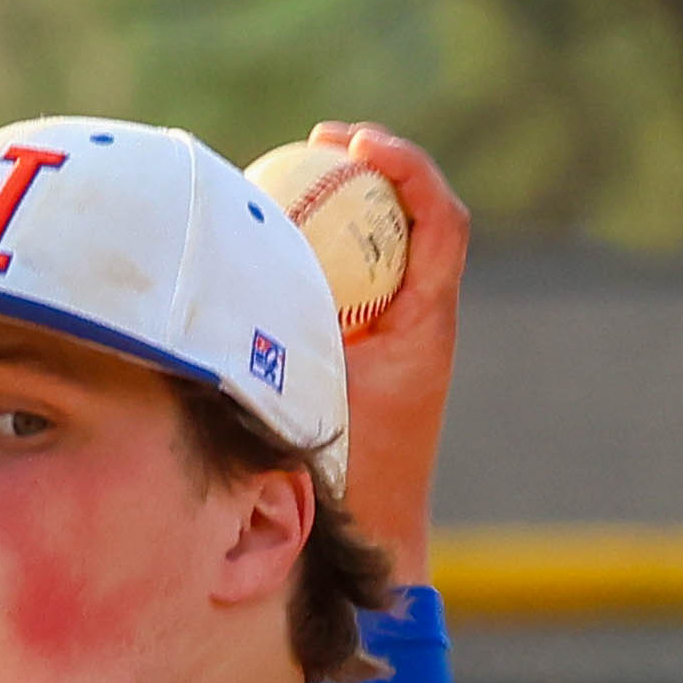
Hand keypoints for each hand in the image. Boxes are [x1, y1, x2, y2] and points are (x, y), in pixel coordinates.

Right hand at [308, 120, 470, 590]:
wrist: (372, 540)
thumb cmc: (341, 481)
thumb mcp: (306, 396)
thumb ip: (280, 333)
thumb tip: (239, 265)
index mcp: (427, 325)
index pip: (442, 221)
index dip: (409, 167)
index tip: (356, 144)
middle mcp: (426, 324)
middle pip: (419, 219)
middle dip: (377, 167)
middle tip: (320, 142)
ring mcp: (405, 339)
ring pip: (391, 248)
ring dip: (354, 207)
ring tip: (300, 178)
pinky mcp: (381, 355)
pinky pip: (362, 284)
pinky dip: (332, 254)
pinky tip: (279, 249)